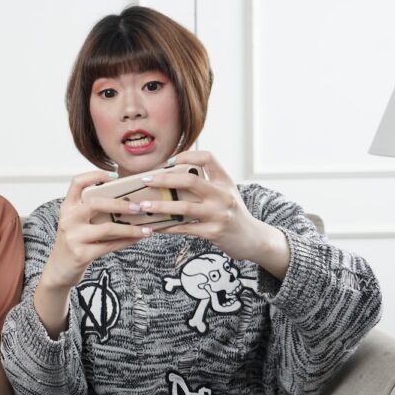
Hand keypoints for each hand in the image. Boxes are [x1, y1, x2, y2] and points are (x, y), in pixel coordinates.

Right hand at [42, 170, 152, 289]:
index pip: (77, 182)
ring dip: (130, 228)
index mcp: (67, 207)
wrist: (59, 269)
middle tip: (139, 207)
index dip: (96, 175)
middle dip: (121, 204)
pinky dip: (126, 242)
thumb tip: (128, 201)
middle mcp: (68, 219)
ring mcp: (73, 237)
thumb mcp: (77, 222)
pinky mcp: (81, 254)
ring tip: (147, 229)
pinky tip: (137, 239)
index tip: (115, 176)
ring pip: (107, 228)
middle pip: (96, 203)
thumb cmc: (75, 241)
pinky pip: (109, 246)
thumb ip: (92, 211)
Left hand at [140, 151, 289, 275]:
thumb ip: (206, 183)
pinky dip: (167, 227)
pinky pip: (184, 228)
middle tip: (145, 181)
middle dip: (164, 180)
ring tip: (142, 205)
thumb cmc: (232, 213)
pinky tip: (154, 226)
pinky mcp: (213, 232)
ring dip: (160, 206)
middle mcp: (223, 195)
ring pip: (183, 208)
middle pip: (190, 181)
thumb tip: (170, 177)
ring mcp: (219, 214)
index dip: (187, 155)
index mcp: (225, 181)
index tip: (169, 160)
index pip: (208, 158)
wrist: (252, 238)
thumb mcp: (226, 192)